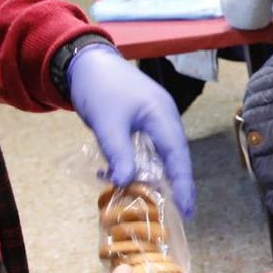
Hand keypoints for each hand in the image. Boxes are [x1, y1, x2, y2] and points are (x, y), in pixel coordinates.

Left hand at [66, 44, 195, 214]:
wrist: (85, 62)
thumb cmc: (99, 88)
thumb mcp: (107, 124)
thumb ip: (118, 154)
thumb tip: (125, 184)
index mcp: (162, 115)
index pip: (178, 155)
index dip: (183, 183)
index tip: (188, 209)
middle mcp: (164, 117)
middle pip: (175, 155)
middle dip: (175, 183)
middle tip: (178, 211)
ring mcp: (155, 117)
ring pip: (161, 152)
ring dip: (157, 174)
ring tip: (156, 199)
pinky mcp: (142, 119)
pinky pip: (148, 146)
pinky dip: (141, 163)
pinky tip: (125, 175)